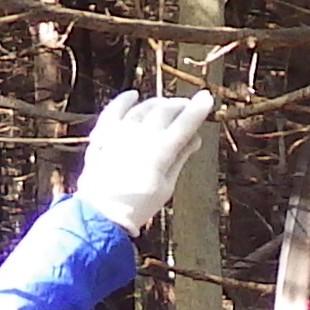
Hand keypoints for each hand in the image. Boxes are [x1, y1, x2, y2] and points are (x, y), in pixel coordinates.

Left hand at [73, 90, 214, 233]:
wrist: (102, 213)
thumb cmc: (140, 206)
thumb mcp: (167, 185)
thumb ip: (180, 158)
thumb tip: (194, 138)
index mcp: (161, 151)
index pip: (184, 123)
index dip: (198, 109)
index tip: (207, 98)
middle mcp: (140, 136)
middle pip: (165, 111)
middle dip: (179, 105)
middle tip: (188, 105)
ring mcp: (120, 133)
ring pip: (143, 108)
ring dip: (158, 103)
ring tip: (167, 105)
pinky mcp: (102, 135)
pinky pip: (114, 110)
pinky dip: (124, 100)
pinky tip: (133, 95)